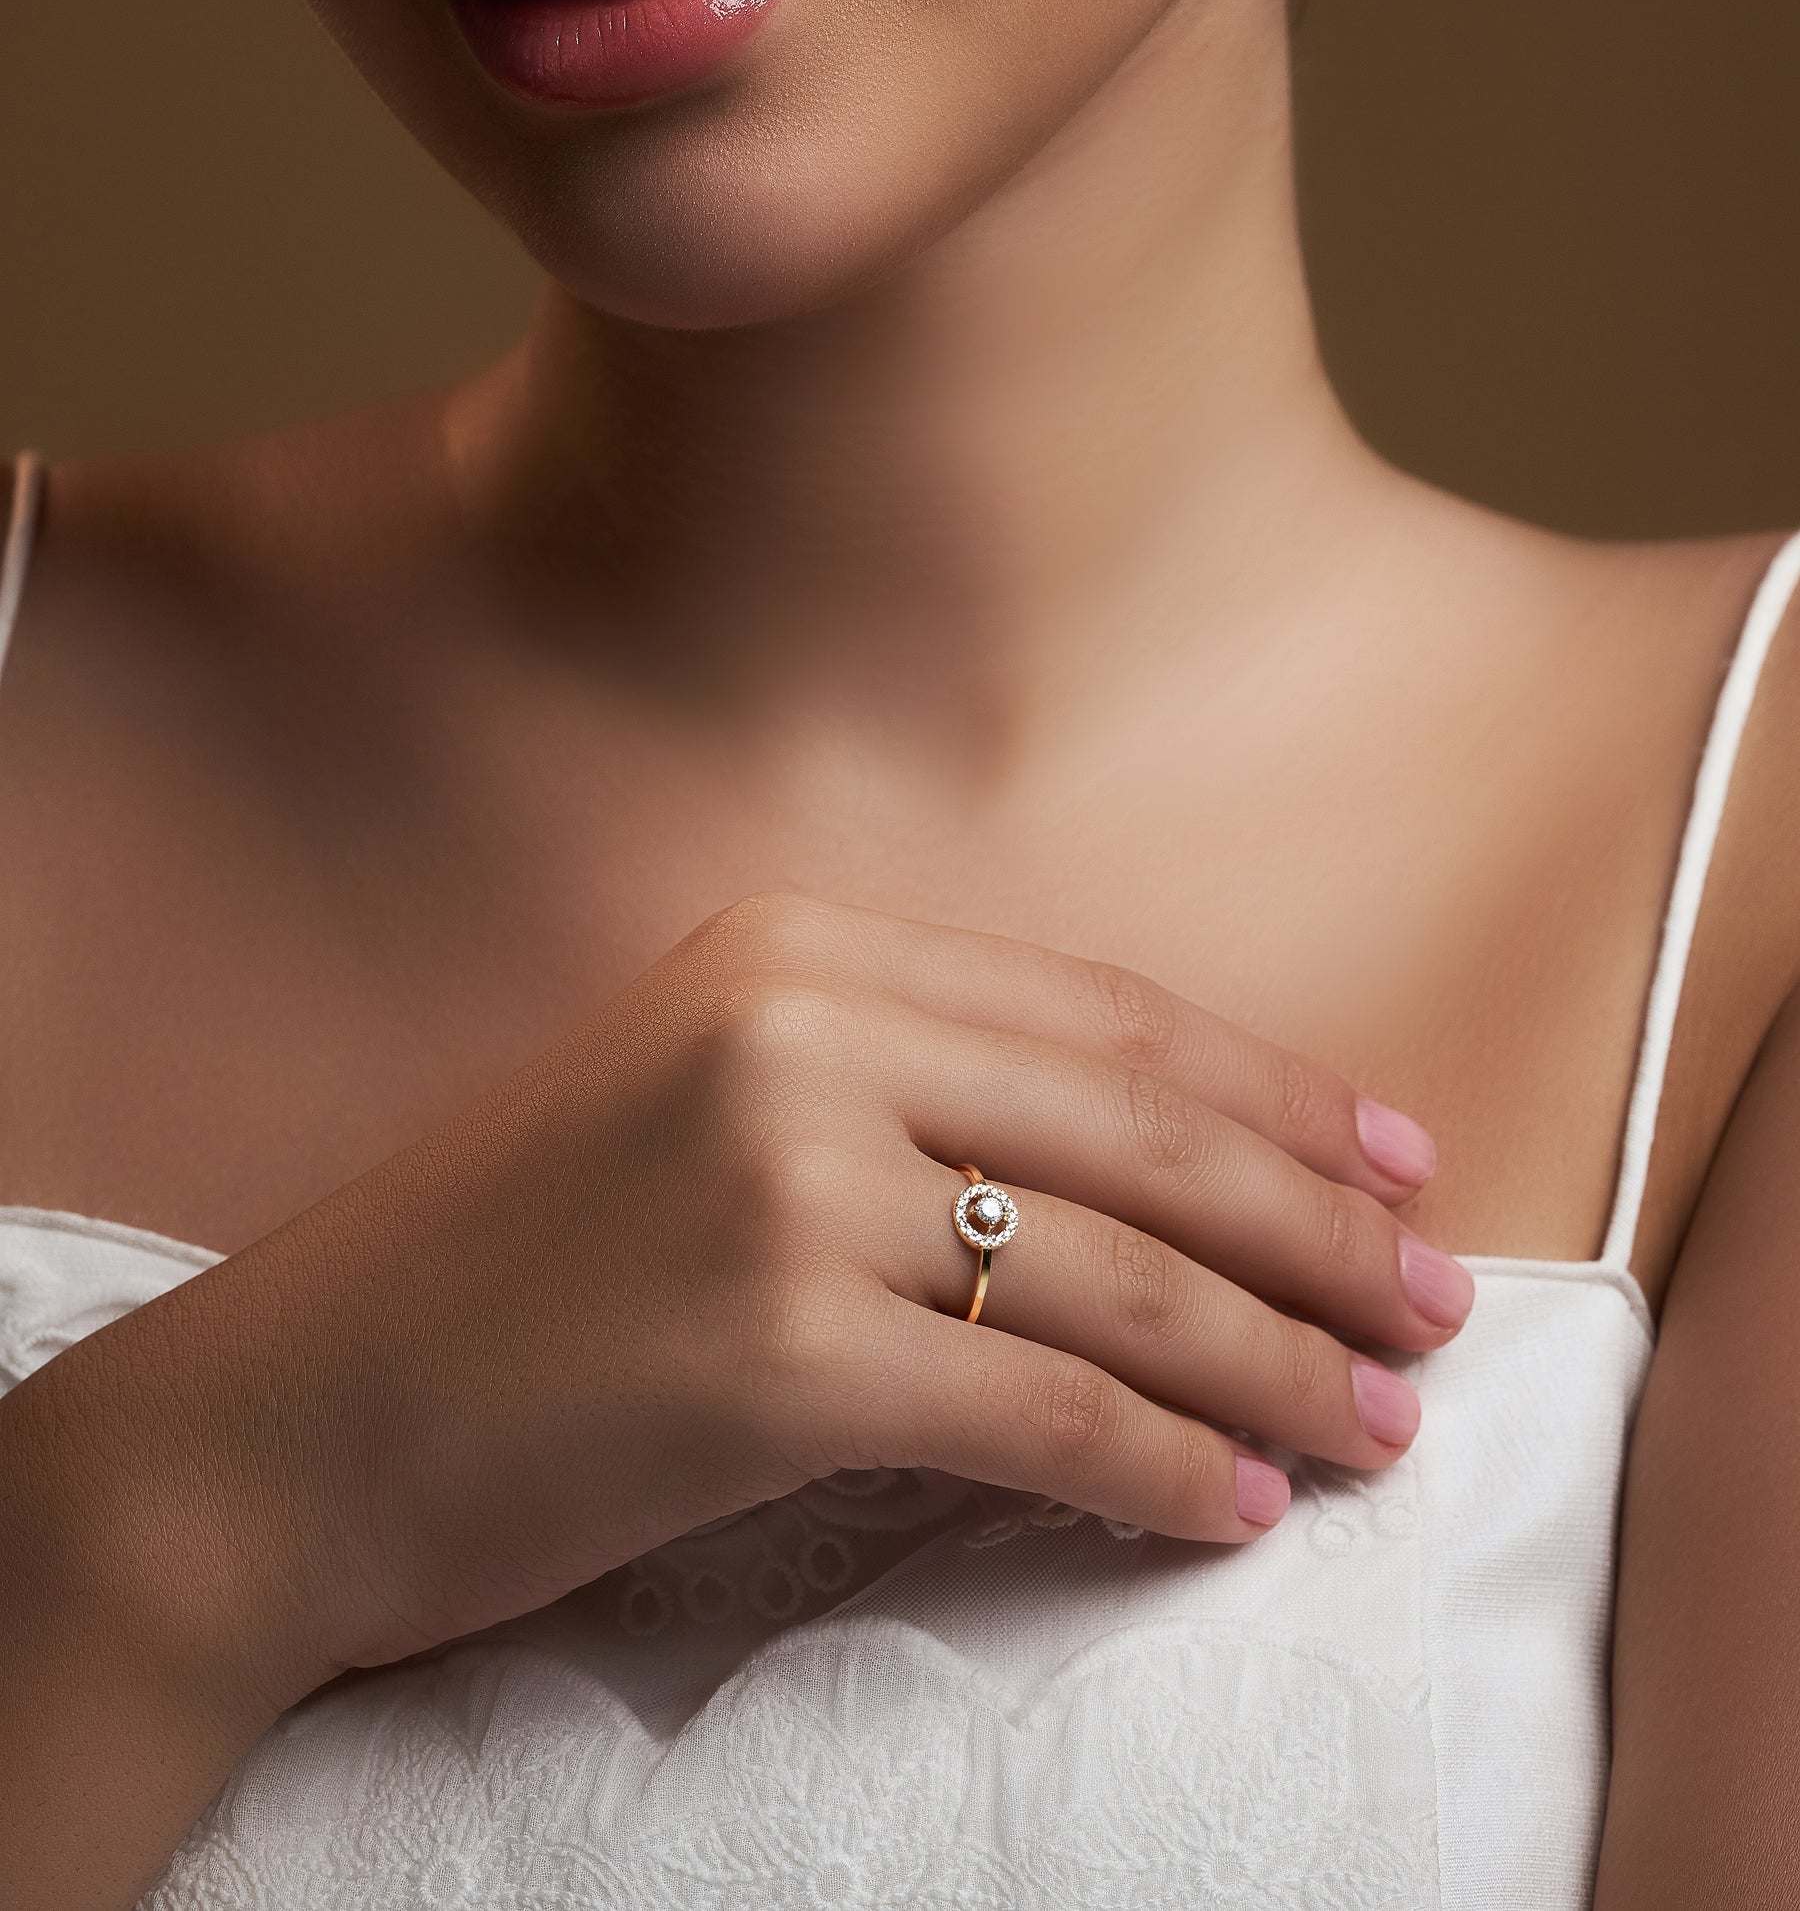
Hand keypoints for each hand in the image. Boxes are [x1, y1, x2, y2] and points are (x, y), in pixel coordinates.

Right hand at [17, 895, 1469, 1712]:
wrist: (288, 1418)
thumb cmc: (501, 1276)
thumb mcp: (693, 1107)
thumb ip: (889, 1095)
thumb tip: (1129, 1176)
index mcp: (787, 952)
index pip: (1099, 1017)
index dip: (1272, 1092)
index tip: (1394, 1155)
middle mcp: (794, 1033)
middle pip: (1140, 1130)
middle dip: (1318, 1223)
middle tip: (1438, 1303)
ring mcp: (780, 1184)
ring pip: (1114, 1272)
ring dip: (1276, 1358)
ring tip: (1377, 1423)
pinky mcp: (769, 1351)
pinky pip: (1035, 1409)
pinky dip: (1158, 1463)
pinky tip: (1232, 1504)